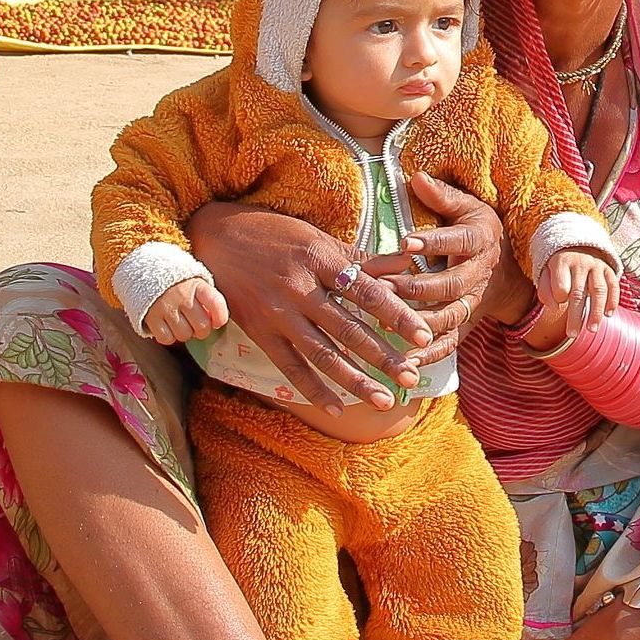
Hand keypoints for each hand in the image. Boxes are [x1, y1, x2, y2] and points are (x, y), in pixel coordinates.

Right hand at [143, 277, 227, 344]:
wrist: (148, 275)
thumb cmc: (179, 285)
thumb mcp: (197, 284)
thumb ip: (209, 301)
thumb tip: (216, 323)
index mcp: (197, 285)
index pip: (216, 303)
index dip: (221, 317)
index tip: (218, 322)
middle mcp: (182, 296)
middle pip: (202, 326)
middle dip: (202, 330)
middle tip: (196, 325)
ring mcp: (166, 306)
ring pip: (184, 335)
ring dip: (185, 334)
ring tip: (181, 324)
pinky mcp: (151, 317)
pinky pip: (166, 338)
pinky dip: (169, 337)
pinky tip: (169, 328)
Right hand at [187, 203, 431, 412]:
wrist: (215, 235)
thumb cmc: (275, 233)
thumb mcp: (316, 237)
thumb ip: (359, 258)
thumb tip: (405, 267)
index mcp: (320, 258)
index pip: (367, 292)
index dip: (397, 316)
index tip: (424, 336)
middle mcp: (299, 288)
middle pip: (348, 328)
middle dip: (383, 356)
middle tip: (411, 377)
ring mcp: (277, 313)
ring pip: (322, 354)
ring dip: (355, 380)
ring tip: (383, 400)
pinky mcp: (259, 331)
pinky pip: (289, 366)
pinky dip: (312, 389)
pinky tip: (336, 407)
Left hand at [363, 171, 504, 367]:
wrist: (507, 270)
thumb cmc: (476, 230)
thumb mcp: (467, 207)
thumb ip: (442, 196)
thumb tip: (415, 176)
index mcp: (480, 240)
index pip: (459, 241)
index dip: (433, 243)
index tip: (404, 242)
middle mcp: (478, 273)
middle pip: (451, 284)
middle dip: (416, 287)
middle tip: (383, 285)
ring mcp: (473, 302)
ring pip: (450, 315)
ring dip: (420, 321)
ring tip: (388, 322)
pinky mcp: (465, 324)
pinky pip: (450, 342)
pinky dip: (430, 354)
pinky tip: (405, 361)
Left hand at [538, 249, 619, 336]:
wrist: (577, 244)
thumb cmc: (558, 266)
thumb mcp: (545, 272)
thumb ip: (545, 290)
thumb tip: (554, 307)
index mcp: (562, 262)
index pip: (561, 286)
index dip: (559, 298)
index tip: (558, 304)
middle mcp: (581, 263)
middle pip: (579, 293)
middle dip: (576, 316)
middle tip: (571, 334)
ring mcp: (597, 266)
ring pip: (599, 291)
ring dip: (596, 312)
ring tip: (591, 329)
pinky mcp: (609, 270)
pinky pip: (613, 286)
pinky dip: (613, 301)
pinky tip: (608, 315)